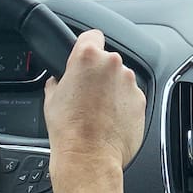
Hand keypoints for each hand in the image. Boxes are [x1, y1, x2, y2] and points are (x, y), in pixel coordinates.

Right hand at [43, 30, 145, 179]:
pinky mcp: (141, 101)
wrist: (89, 157)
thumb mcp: (51, 97)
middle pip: (108, 61)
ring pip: (121, 79)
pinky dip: (123, 105)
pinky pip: (131, 97)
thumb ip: (59, 80)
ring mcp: (130, 83)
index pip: (92, 35)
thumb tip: (60, 80)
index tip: (86, 54)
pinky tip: (110, 120)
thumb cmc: (69, 129)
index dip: (87, 45)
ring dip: (112, 90)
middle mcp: (113, 65)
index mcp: (88, 57)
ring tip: (98, 111)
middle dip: (99, 73)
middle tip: (87, 93)